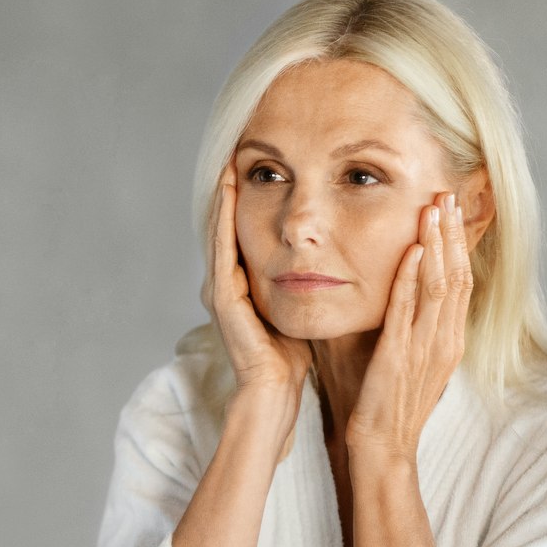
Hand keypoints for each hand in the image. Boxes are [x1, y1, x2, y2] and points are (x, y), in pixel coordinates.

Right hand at [202, 165, 311, 451]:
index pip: (243, 235)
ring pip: (221, 232)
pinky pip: (222, 248)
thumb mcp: (299, 307)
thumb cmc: (291, 357)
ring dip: (224, 198)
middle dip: (232, 194)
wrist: (275, 391)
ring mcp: (221, 290)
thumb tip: (326, 258)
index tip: (259, 171)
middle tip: (237, 155)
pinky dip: (223, 218)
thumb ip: (302, 282)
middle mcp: (228, 284)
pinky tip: (229, 192)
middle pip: (228, 228)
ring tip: (230, 164)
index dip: (248, 203)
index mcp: (244, 286)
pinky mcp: (222, 297)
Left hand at [348, 192, 472, 462]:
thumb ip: (402, 326)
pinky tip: (411, 250)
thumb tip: (387, 292)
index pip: (460, 282)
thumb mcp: (401, 358)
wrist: (381, 446)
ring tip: (433, 208)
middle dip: (452, 233)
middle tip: (447, 193)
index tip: (450, 210)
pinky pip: (408, 310)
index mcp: (448, 340)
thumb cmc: (383, 405)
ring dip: (436, 244)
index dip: (457, 244)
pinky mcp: (399, 355)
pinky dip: (410, 277)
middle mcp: (444, 340)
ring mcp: (426, 347)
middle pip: (456, 275)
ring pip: (438, 285)